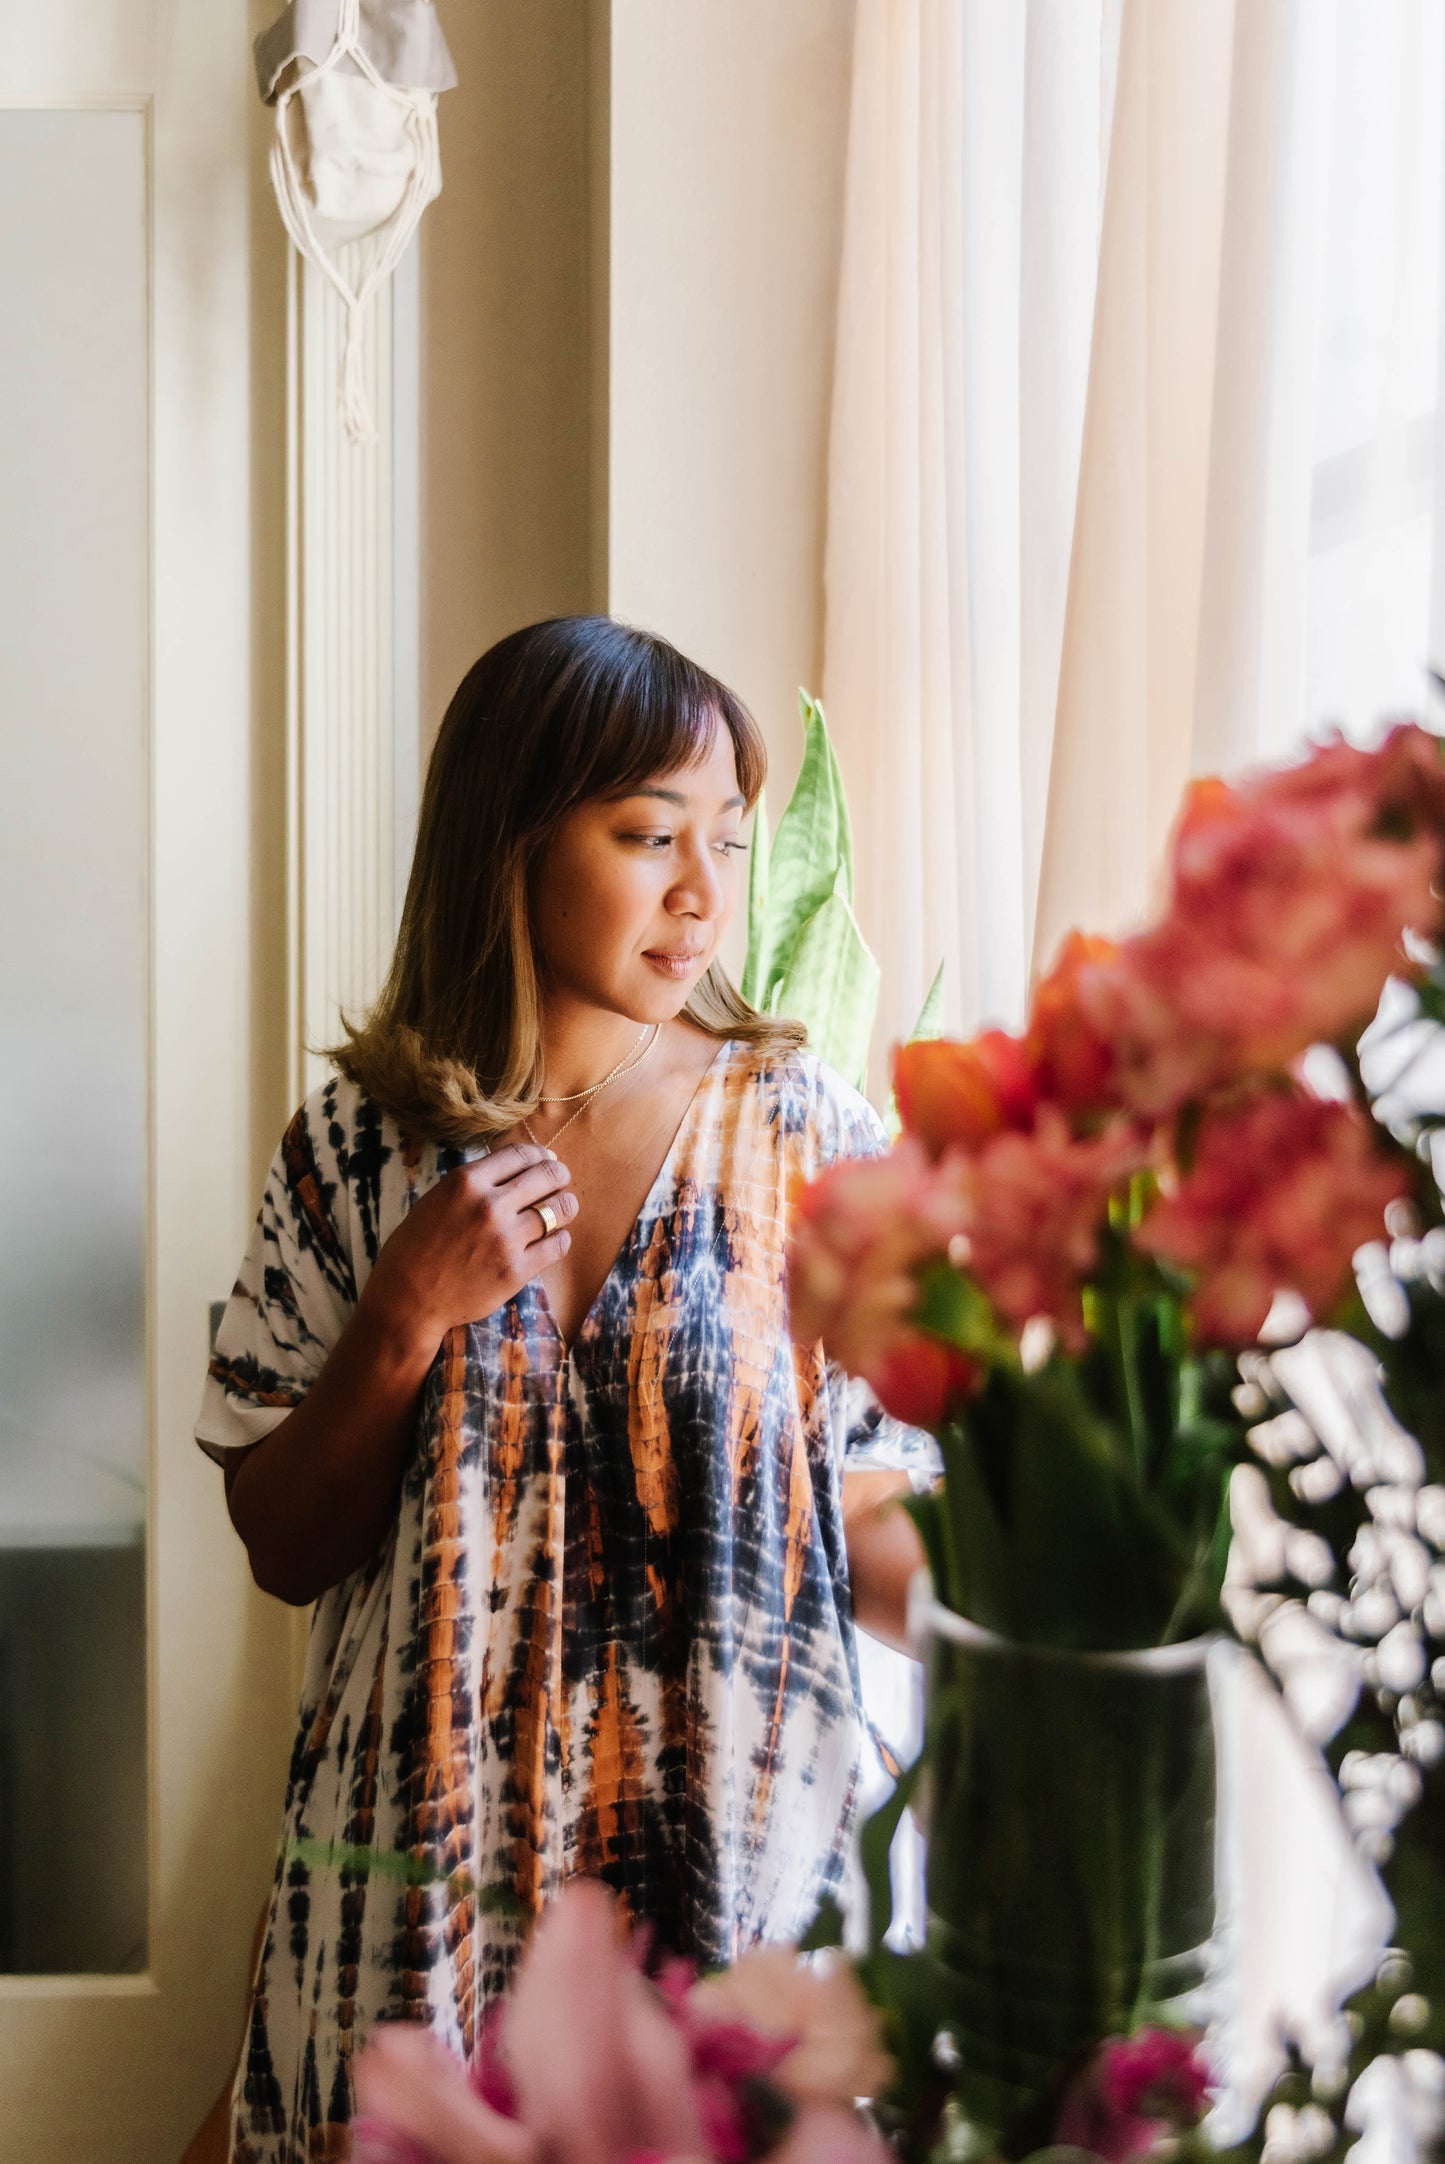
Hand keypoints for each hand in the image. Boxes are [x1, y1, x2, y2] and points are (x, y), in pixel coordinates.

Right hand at [362, 1142, 576, 1351]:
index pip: (522, 1154)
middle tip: (560, 1182)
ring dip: (565, 1207)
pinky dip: (561, 1239)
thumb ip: (475, 1183)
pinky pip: (558, 1245)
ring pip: (560, 1209)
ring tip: (562, 1210)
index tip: (547, 1161)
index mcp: (465, 1182)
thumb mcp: (438, 1199)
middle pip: (548, 1175)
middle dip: (560, 1176)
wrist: (407, 1299)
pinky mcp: (516, 1270)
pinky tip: (553, 1240)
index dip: (541, 1155)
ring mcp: (505, 1239)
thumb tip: (517, 1168)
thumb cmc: (417, 1248)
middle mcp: (488, 1205)